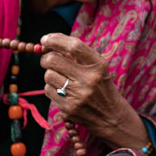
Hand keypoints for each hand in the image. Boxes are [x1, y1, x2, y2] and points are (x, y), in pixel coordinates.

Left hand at [40, 34, 147, 149]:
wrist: (110, 116)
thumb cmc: (100, 85)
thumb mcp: (97, 67)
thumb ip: (76, 54)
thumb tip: (47, 42)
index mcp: (98, 65)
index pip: (73, 46)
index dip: (55, 40)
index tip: (45, 39)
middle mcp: (89, 79)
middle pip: (53, 60)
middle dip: (46, 57)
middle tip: (48, 59)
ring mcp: (78, 95)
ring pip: (48, 75)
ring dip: (50, 75)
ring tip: (62, 79)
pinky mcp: (68, 108)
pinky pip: (48, 90)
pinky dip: (51, 88)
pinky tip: (63, 91)